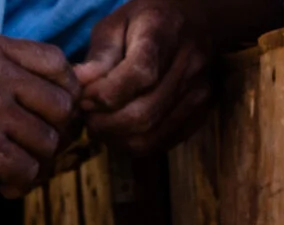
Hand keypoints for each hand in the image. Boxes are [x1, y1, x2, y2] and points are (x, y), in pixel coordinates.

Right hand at [0, 32, 82, 197]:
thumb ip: (0, 68)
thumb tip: (61, 82)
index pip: (55, 62)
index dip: (65, 91)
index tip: (53, 114)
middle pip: (60, 104)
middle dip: (56, 133)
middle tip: (38, 151)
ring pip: (47, 141)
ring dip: (38, 164)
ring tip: (16, 173)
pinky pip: (27, 170)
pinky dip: (20, 185)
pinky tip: (4, 188)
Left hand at [76, 0, 217, 150]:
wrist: (194, 21)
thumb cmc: (145, 24)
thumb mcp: (115, 25)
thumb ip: (99, 55)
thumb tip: (80, 83)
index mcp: (165, 32)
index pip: (139, 75)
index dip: (105, 95)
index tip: (85, 98)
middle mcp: (190, 62)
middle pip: (142, 113)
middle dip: (103, 123)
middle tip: (88, 115)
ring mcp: (200, 89)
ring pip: (149, 136)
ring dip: (115, 138)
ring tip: (101, 123)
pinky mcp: (202, 111)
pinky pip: (160, 144)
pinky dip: (133, 144)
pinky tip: (121, 129)